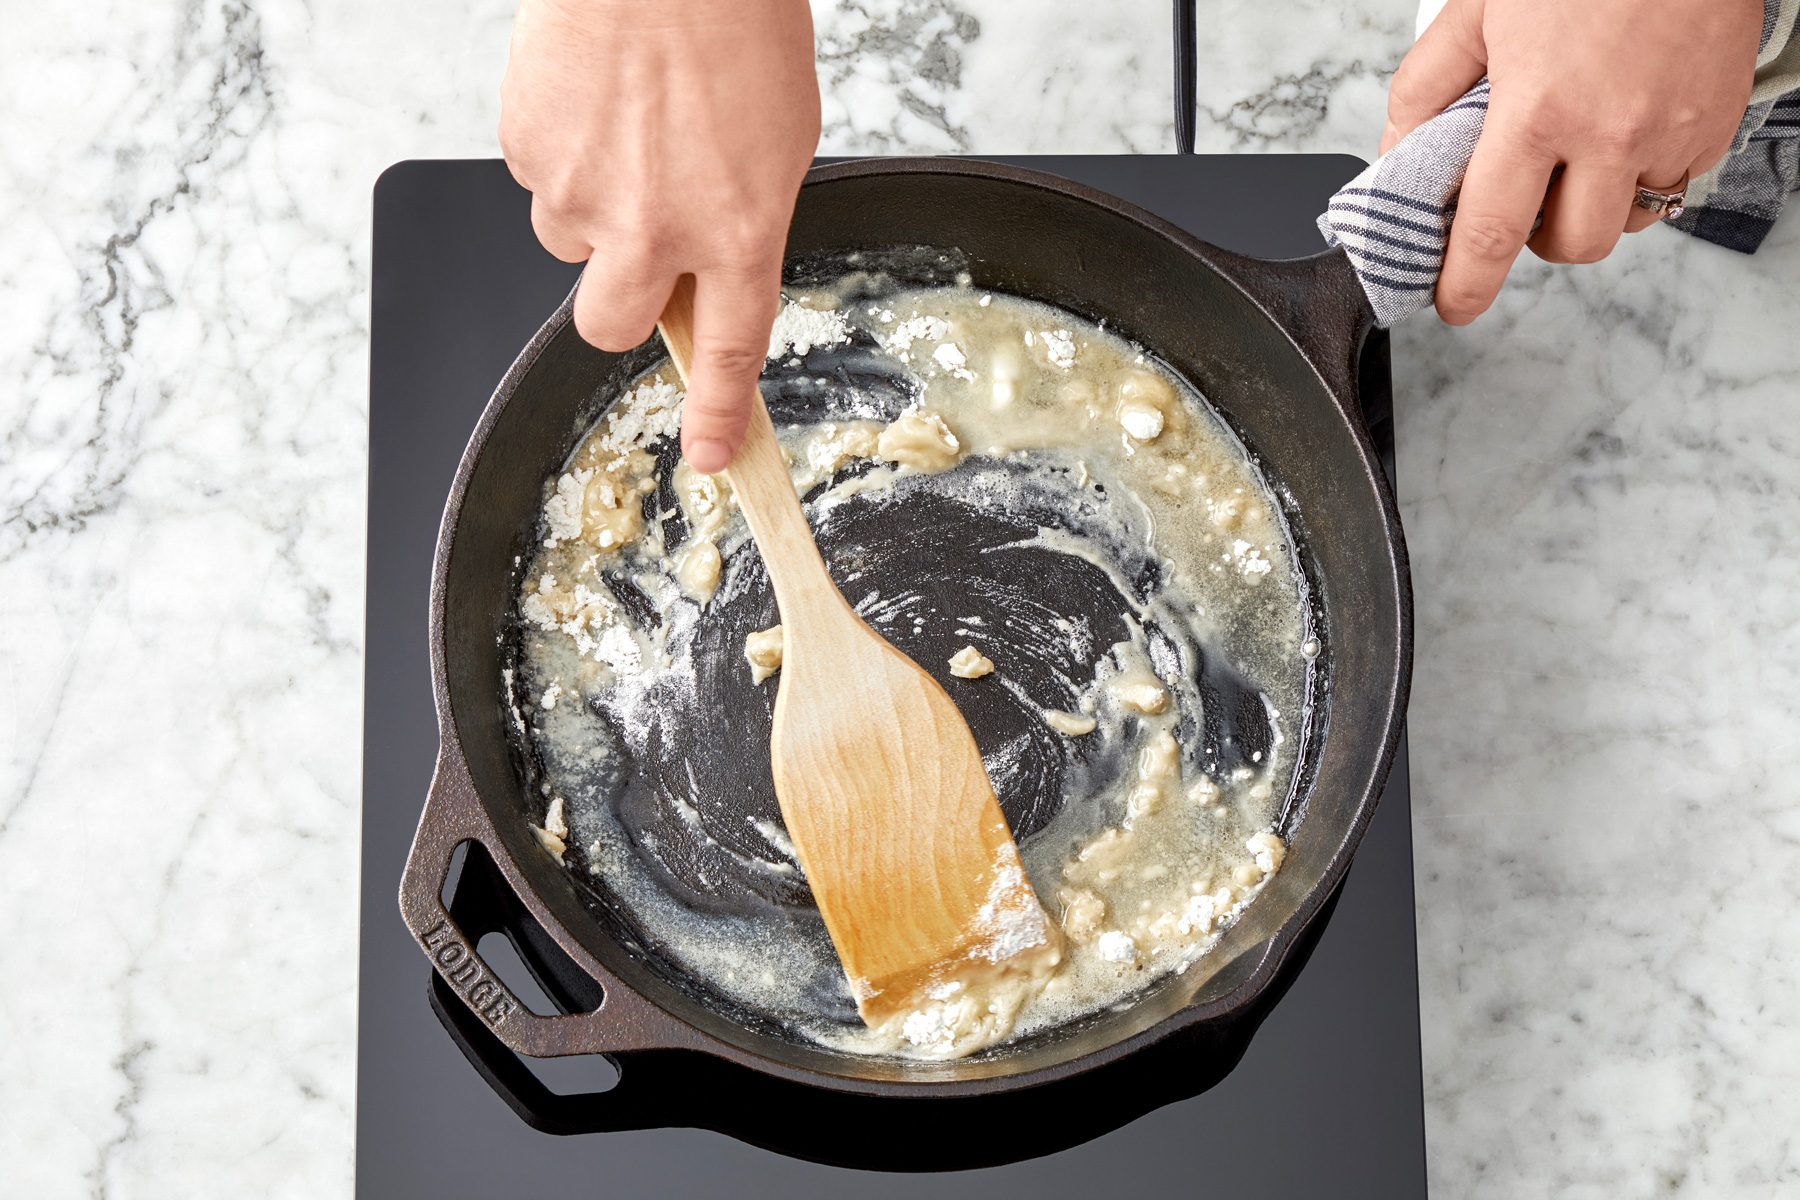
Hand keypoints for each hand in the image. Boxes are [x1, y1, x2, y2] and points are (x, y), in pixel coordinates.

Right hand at [500, 0, 821, 469]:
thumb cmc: (733, 22)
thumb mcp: (780, 139)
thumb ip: (742, 217)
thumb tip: (708, 259)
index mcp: (739, 228)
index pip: (730, 351)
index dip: (719, 415)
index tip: (712, 456)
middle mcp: (654, 228)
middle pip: (610, 325)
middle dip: (619, 304)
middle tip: (634, 252)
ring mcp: (582, 193)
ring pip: (567, 241)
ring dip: (591, 206)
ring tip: (623, 128)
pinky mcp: (528, 151)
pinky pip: (538, 177)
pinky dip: (563, 150)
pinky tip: (594, 98)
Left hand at [1382, 0, 1761, 323]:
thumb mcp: (1479, 10)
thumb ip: (1427, 88)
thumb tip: (1399, 152)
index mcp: (1538, 111)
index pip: (1491, 233)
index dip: (1466, 284)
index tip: (1454, 305)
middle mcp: (1610, 134)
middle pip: (1569, 246)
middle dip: (1537, 240)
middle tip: (1524, 198)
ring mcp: (1670, 133)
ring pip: (1625, 226)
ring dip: (1592, 211)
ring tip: (1576, 159)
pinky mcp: (1714, 125)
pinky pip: (1672, 185)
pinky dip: (1642, 175)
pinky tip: (1625, 128)